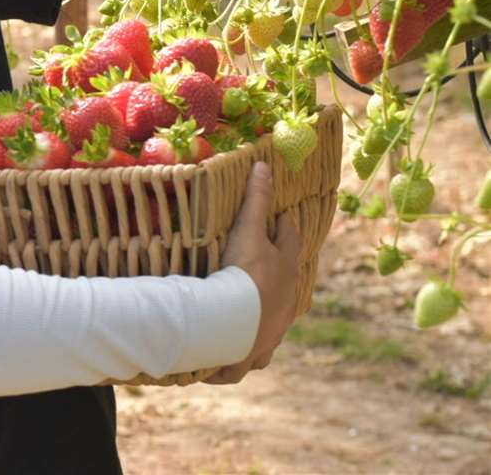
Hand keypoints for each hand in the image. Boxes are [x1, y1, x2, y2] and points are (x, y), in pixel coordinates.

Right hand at [207, 161, 302, 384]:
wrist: (231, 325)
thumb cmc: (243, 274)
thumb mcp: (248, 232)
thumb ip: (255, 201)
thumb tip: (264, 165)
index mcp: (286, 271)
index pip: (290, 241)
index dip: (283, 227)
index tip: (276, 218)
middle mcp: (287, 302)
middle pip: (288, 282)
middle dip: (278, 272)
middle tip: (262, 261)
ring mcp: (273, 332)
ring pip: (275, 320)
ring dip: (265, 313)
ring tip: (248, 309)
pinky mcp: (255, 355)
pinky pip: (255, 356)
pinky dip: (247, 354)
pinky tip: (236, 356)